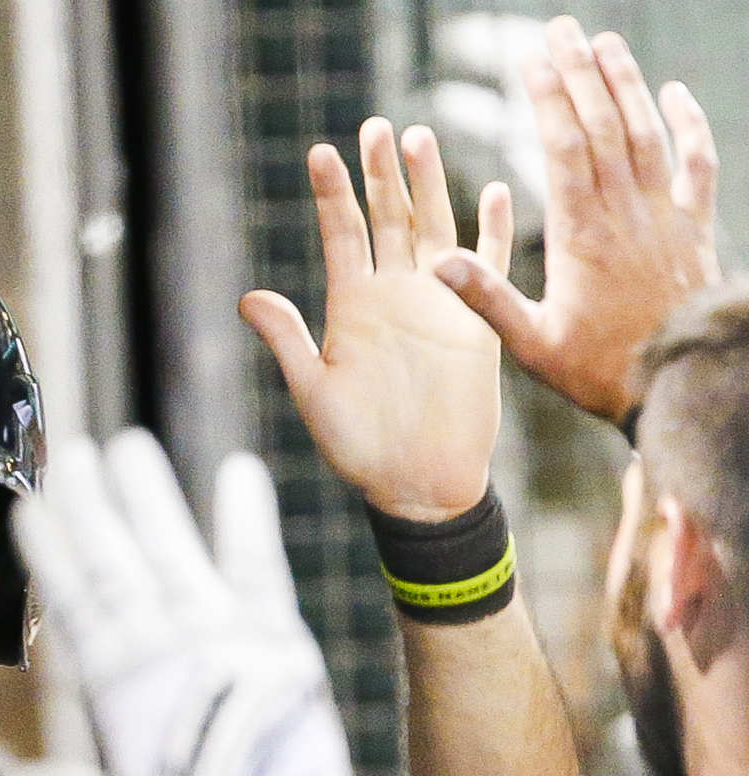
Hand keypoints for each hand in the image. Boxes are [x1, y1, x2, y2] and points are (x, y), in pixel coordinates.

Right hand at [10, 432, 366, 775]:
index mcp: (116, 687)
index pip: (71, 602)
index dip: (50, 551)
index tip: (31, 505)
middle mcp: (161, 645)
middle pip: (115, 561)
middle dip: (90, 505)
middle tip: (73, 452)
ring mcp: (220, 634)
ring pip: (173, 550)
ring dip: (150, 496)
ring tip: (131, 445)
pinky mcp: (276, 637)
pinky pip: (257, 564)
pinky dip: (247, 518)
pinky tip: (238, 468)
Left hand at [241, 120, 511, 522]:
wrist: (417, 480)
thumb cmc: (360, 447)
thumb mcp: (314, 390)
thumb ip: (287, 339)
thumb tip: (247, 296)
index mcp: (351, 308)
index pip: (341, 235)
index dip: (332, 194)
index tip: (320, 152)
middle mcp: (392, 295)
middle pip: (387, 218)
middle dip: (380, 173)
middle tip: (375, 125)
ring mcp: (436, 302)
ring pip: (433, 228)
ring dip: (428, 185)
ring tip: (418, 136)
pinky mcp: (477, 319)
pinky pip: (490, 265)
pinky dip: (492, 229)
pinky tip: (491, 191)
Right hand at [432, 21, 718, 425]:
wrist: (679, 384)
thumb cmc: (598, 370)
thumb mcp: (530, 344)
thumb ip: (485, 299)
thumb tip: (435, 264)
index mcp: (583, 235)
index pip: (564, 147)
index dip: (548, 98)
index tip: (531, 59)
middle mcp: (627, 212)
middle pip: (604, 124)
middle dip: (580, 73)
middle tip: (561, 29)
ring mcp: (666, 214)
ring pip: (647, 131)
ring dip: (626, 83)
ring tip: (604, 42)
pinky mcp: (695, 225)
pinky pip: (697, 161)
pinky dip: (687, 123)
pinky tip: (672, 93)